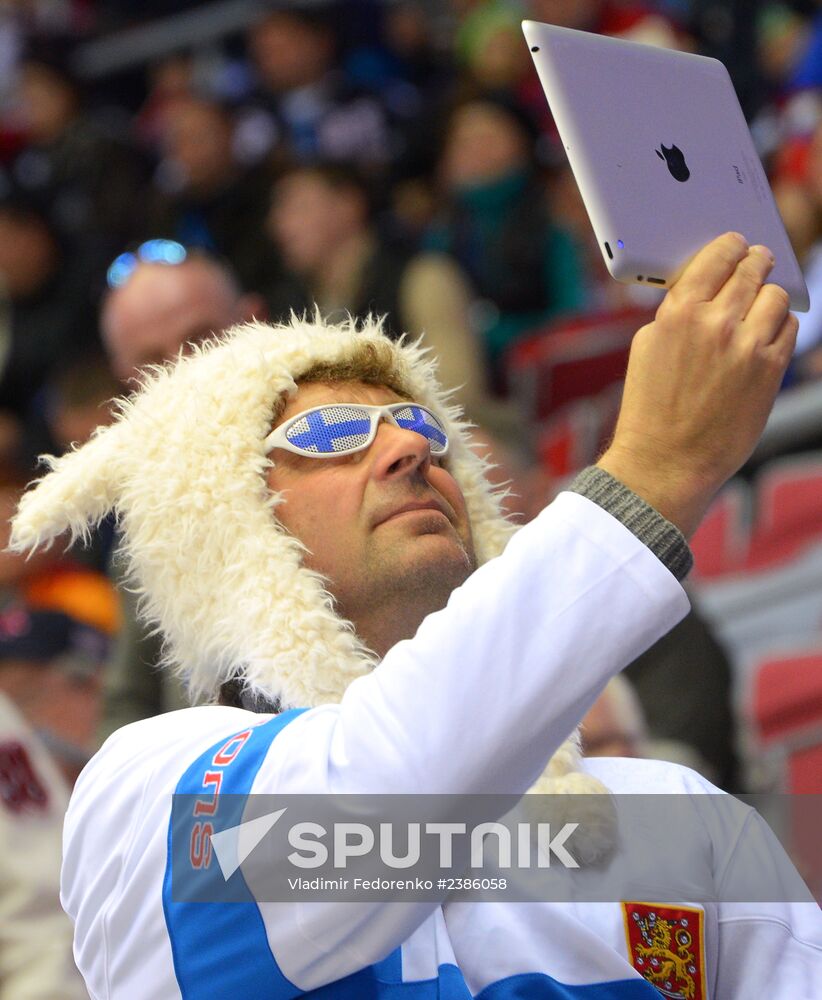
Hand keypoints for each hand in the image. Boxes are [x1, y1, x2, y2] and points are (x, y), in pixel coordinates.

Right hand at [598, 232, 797, 536]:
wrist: (666, 460)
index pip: (718, 256)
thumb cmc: (650, 409)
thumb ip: (676, 312)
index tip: (737, 245)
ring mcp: (748, 346)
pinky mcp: (771, 370)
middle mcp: (716, 322)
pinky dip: (780, 328)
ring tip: (761, 306)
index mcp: (678, 312)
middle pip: (754, 269)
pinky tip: (766, 337)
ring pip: (777, 297)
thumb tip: (704, 289)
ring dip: (770, 297)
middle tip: (760, 260)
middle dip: (758, 261)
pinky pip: (790, 329)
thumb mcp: (647, 348)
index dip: (731, 246)